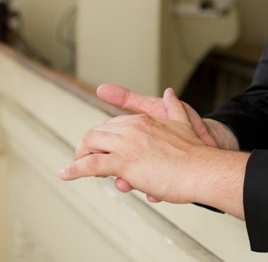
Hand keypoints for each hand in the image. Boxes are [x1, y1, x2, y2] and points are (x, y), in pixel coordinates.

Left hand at [59, 87, 246, 217]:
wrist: (203, 169)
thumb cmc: (195, 152)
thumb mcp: (184, 122)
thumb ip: (174, 107)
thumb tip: (169, 92)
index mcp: (143, 120)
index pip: (112, 124)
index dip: (103, 137)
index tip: (101, 148)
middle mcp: (131, 129)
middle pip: (96, 133)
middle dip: (87, 147)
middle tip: (85, 160)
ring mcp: (126, 145)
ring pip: (90, 146)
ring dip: (79, 158)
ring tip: (74, 169)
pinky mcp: (123, 163)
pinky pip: (90, 165)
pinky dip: (74, 170)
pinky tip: (65, 174)